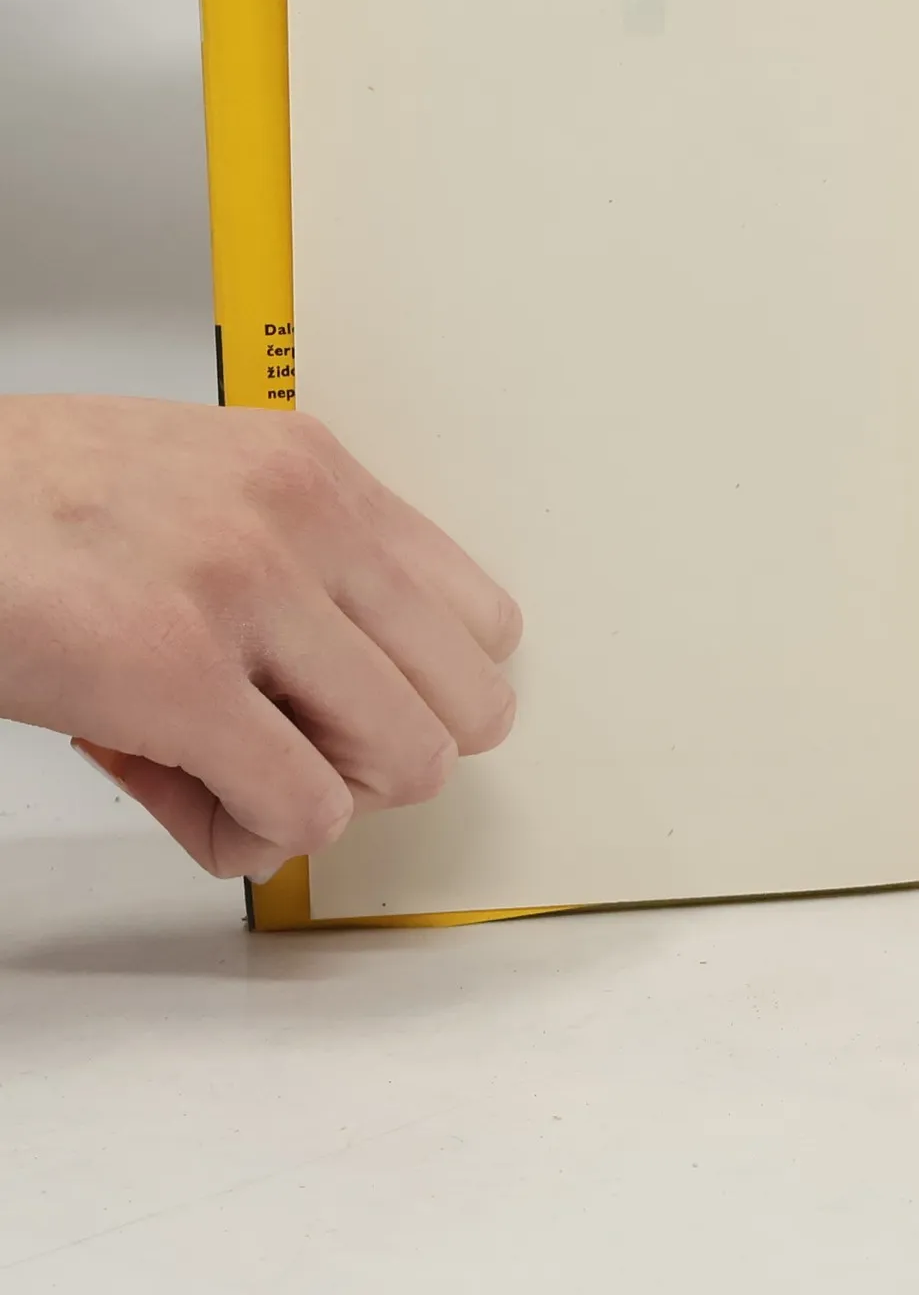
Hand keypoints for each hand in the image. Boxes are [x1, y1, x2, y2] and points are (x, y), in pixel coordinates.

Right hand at [0, 395, 520, 879]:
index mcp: (317, 471)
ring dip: (326, 798)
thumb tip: (359, 700)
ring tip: (237, 772)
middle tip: (301, 753)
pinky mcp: (171, 673)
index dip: (425, 692)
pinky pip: (304, 811)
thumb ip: (300, 572)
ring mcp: (246, 589)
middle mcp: (303, 517)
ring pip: (408, 761)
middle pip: (470, 702)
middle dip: (389, 756)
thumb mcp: (202, 489)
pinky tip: (189, 799)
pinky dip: (253, 836)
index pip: (485, 620)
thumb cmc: (31, 504)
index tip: (352, 709)